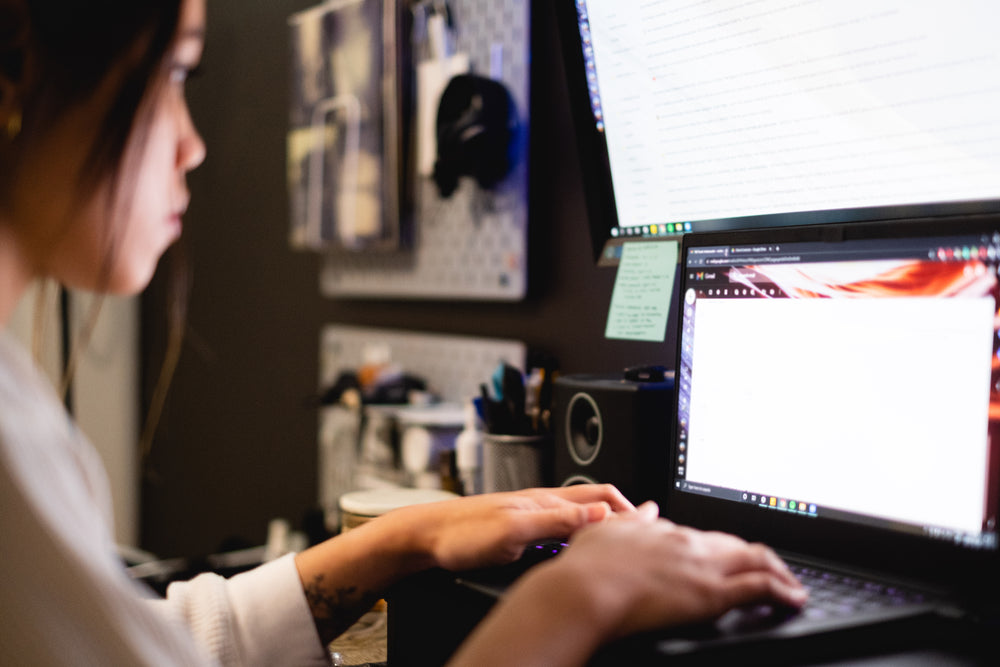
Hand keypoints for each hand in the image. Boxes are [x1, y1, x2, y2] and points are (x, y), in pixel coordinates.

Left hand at [394, 484, 636, 570]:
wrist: (425, 537)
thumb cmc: (462, 533)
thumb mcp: (514, 530)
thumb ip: (558, 521)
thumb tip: (602, 512)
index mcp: (546, 500)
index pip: (602, 497)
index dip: (631, 510)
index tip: (654, 525)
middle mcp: (542, 503)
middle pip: (595, 502)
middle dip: (623, 514)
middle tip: (647, 530)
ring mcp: (531, 514)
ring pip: (579, 515)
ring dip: (603, 524)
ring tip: (621, 540)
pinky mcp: (520, 528)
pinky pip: (562, 528)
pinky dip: (581, 536)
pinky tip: (579, 549)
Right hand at [448, 506, 806, 666]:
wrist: (584, 590)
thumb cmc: (585, 568)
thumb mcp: (605, 531)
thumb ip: (630, 520)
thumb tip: (646, 509)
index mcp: (662, 530)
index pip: (705, 536)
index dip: (722, 547)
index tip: (731, 557)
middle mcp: (688, 542)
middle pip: (736, 544)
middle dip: (759, 556)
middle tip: (773, 569)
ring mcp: (701, 566)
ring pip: (757, 560)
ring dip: (779, 571)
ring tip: (791, 584)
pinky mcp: (711, 592)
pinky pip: (759, 587)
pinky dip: (782, 591)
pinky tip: (793, 598)